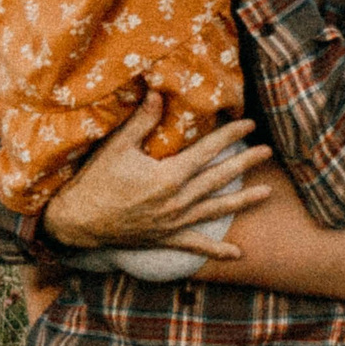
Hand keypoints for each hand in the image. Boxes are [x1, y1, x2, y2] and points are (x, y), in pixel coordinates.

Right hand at [41, 93, 274, 256]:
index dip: (230, 135)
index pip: (207, 151)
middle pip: (218, 178)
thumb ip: (141, 121)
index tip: (249, 124)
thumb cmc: (95, 181)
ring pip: (215, 210)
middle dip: (245, 163)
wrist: (76, 222)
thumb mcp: (117, 147)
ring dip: (242, 201)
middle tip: (268, 151)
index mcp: (168, 176)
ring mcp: (173, 222)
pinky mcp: (166, 238)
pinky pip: (196, 245)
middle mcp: (177, 201)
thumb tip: (157, 91)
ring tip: (267, 193)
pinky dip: (217, 251)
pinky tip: (237, 254)